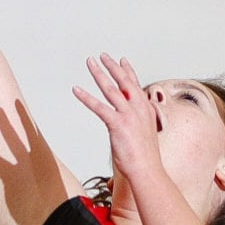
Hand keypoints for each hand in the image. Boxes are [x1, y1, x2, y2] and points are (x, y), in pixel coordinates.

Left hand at [72, 53, 163, 180]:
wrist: (148, 170)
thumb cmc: (145, 158)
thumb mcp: (145, 135)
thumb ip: (139, 124)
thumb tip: (134, 123)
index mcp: (146, 110)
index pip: (136, 85)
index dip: (127, 71)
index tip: (122, 60)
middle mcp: (139, 108)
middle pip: (123, 81)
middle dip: (112, 66)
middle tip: (102, 55)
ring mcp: (129, 115)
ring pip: (111, 89)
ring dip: (98, 73)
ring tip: (90, 62)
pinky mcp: (118, 124)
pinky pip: (99, 107)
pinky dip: (86, 97)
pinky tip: (76, 89)